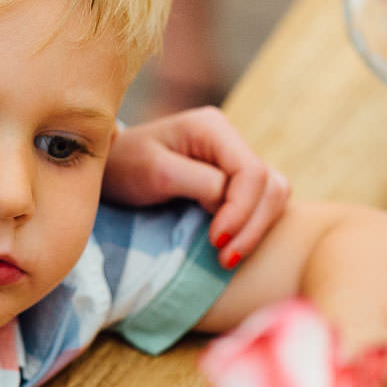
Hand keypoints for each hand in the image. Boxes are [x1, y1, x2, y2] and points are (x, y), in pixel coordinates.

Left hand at [102, 107, 289, 268]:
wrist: (113, 169)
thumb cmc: (126, 166)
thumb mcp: (156, 171)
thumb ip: (199, 182)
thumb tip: (229, 202)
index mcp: (213, 127)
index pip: (251, 172)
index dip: (241, 210)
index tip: (215, 241)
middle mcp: (231, 140)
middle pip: (269, 186)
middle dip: (252, 226)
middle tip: (224, 259)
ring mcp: (236, 161)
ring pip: (273, 196)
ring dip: (257, 229)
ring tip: (227, 257)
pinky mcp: (236, 183)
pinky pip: (263, 204)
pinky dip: (254, 227)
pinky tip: (231, 245)